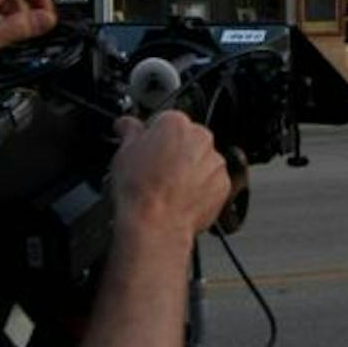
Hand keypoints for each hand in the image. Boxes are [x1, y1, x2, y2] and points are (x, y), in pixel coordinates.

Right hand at [110, 112, 230, 243]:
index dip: (154, 138)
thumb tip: (127, 125)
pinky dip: (201, 189)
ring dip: (189, 170)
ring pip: (201, 161)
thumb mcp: (123, 153)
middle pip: (187, 140)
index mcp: (176, 123)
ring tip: (168, 189)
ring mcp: (215, 162)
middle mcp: (200, 138)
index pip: (166, 122)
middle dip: (174, 153)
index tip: (147, 150)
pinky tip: (181, 198)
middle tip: (156, 172)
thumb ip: (129, 132)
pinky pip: (212, 182)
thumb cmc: (140, 190)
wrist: (156, 224)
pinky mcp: (224, 185)